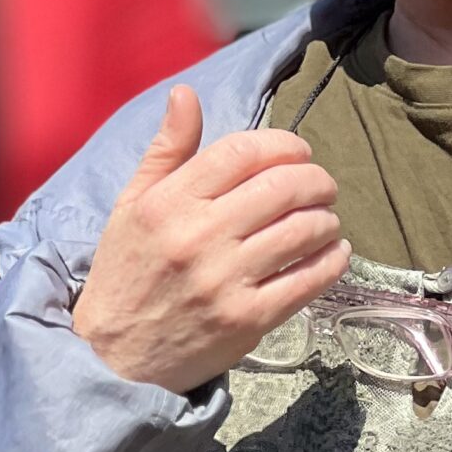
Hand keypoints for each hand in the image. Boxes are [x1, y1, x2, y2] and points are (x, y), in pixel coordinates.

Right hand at [72, 87, 348, 395]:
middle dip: (316, 180)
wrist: (116, 357)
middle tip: (323, 185)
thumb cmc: (127, 273)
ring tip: (326, 219)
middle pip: (282, 187)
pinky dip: (332, 260)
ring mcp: (225, 280)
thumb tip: (186, 94)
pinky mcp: (248, 319)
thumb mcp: (132, 205)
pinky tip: (334, 253)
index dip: (283, 144)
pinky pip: (308, 280)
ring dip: (327, 219)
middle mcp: (198, 236)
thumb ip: (166, 151)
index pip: (242, 152)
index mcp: (168, 202)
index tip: (298, 152)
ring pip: (302, 230)